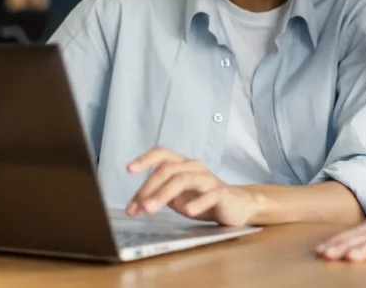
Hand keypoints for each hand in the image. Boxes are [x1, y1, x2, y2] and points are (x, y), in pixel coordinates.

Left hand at [126, 147, 257, 225]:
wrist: (236, 206)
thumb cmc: (202, 199)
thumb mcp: (177, 197)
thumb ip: (158, 195)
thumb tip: (134, 204)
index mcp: (182, 165)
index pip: (162, 154)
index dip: (145, 159)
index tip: (129, 169)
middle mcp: (194, 167)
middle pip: (168, 169)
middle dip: (149, 188)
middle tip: (137, 207)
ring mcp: (208, 179)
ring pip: (183, 179)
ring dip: (163, 194)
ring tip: (150, 209)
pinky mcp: (221, 193)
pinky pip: (209, 195)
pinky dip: (197, 202)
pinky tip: (187, 211)